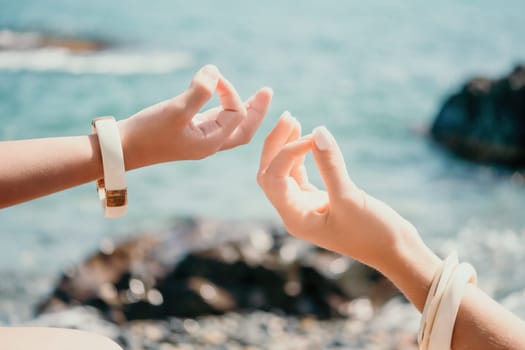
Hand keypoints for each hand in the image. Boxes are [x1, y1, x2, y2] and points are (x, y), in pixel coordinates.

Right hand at [118, 64, 272, 169]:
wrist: (123, 149)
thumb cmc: (148, 132)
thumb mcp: (176, 110)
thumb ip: (199, 91)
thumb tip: (215, 71)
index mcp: (211, 143)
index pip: (235, 114)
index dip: (229, 91)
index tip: (212, 78)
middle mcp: (210, 144)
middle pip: (244, 129)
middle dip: (257, 110)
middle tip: (267, 92)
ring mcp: (200, 139)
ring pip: (231, 125)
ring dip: (245, 109)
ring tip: (257, 95)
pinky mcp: (189, 132)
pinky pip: (216, 121)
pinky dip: (225, 108)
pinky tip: (224, 97)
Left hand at [257, 113, 421, 270]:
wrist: (395, 251)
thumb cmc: (373, 233)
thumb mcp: (350, 198)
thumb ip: (331, 166)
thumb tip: (319, 131)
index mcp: (295, 218)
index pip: (274, 179)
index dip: (287, 153)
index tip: (313, 138)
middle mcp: (294, 212)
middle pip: (270, 174)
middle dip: (276, 145)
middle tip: (289, 117)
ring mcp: (305, 206)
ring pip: (284, 172)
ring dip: (287, 147)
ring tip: (294, 121)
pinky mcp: (318, 200)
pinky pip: (300, 175)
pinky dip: (301, 156)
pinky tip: (309, 139)